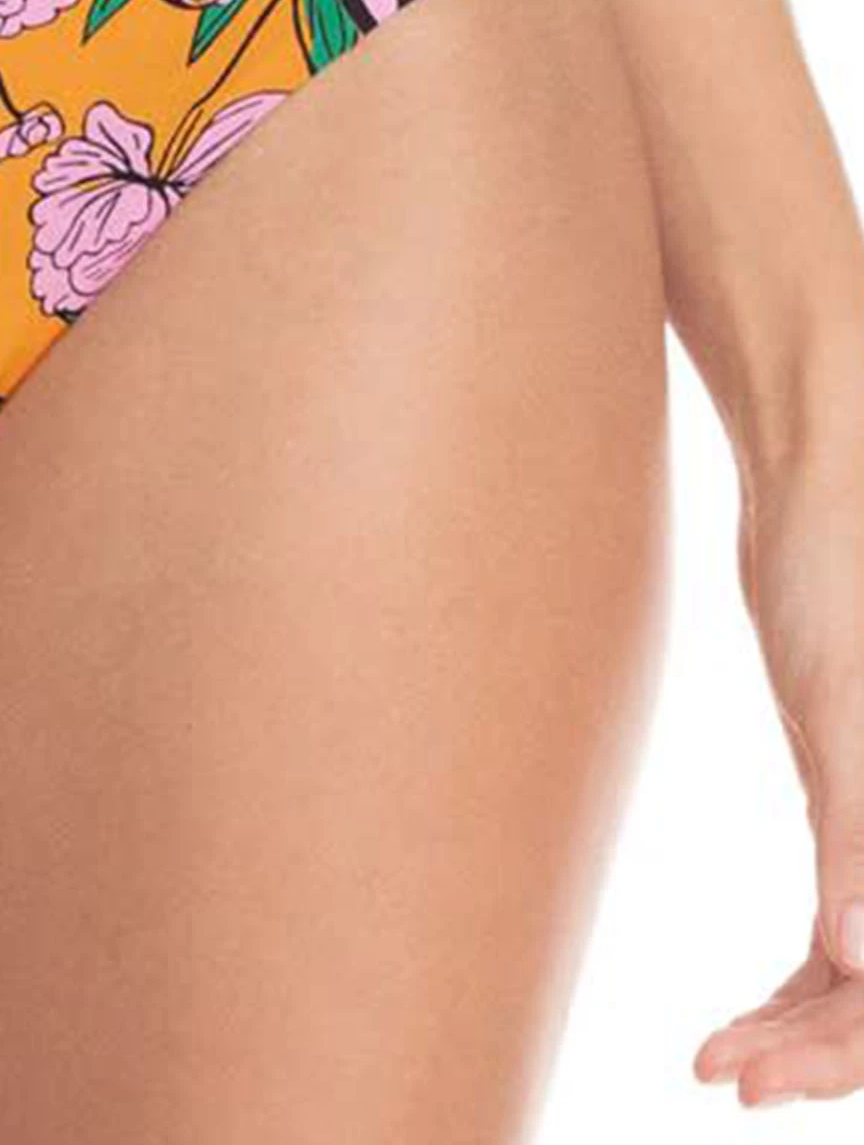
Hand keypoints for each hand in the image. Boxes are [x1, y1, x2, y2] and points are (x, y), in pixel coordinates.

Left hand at [696, 450, 863, 1105]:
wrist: (820, 486)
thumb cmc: (840, 573)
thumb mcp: (845, 705)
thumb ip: (862, 837)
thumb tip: (862, 966)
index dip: (852, 1048)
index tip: (765, 1081)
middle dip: (826, 1049)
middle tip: (724, 1073)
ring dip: (809, 1025)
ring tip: (718, 1059)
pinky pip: (853, 927)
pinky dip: (806, 980)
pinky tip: (742, 1017)